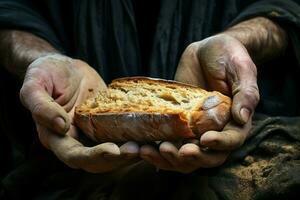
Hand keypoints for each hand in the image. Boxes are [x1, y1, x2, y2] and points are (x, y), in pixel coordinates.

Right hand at [20, 54, 139, 172]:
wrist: (64, 67)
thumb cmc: (46, 73)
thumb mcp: (35, 84)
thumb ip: (40, 105)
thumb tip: (61, 125)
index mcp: (56, 136)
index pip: (74, 155)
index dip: (93, 156)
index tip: (113, 150)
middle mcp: (76, 140)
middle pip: (98, 160)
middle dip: (118, 159)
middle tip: (137, 149)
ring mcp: (93, 133)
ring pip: (113, 152)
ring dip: (130, 153)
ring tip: (148, 145)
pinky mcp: (107, 124)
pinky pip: (121, 135)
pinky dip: (135, 137)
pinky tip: (150, 133)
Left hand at [140, 34, 258, 172]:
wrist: (206, 50)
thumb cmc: (229, 56)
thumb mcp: (241, 69)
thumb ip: (246, 92)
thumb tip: (242, 117)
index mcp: (235, 121)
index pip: (231, 141)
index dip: (219, 144)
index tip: (205, 139)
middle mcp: (215, 130)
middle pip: (206, 157)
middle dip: (191, 158)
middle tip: (173, 150)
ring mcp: (194, 129)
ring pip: (184, 156)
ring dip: (168, 159)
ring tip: (149, 151)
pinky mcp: (177, 124)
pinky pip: (168, 141)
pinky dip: (155, 149)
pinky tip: (141, 147)